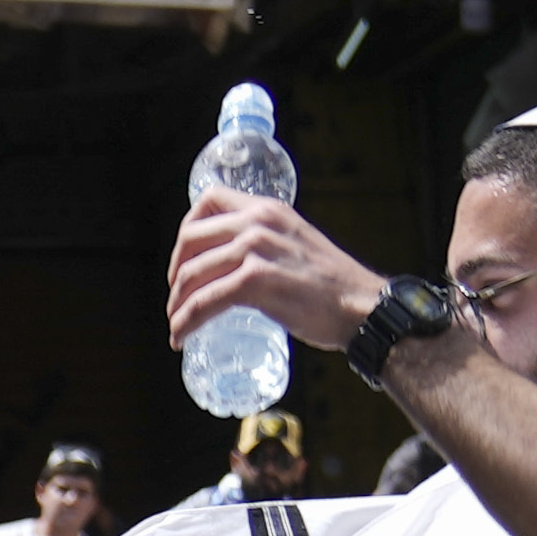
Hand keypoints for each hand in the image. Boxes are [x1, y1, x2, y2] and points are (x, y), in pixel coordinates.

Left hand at [164, 192, 385, 350]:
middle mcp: (258, 222)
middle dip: (175, 272)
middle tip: (177, 297)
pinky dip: (185, 322)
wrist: (361, 307)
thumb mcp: (296, 243)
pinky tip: (180, 336)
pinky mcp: (256, 282)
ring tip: (176, 324)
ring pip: (193, 275)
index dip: (187, 230)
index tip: (186, 258)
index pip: (208, 199)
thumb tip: (239, 261)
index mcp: (267, 209)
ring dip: (176, 304)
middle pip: (190, 239)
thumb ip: (269, 243)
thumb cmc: (332, 285)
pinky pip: (204, 301)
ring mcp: (256, 250)